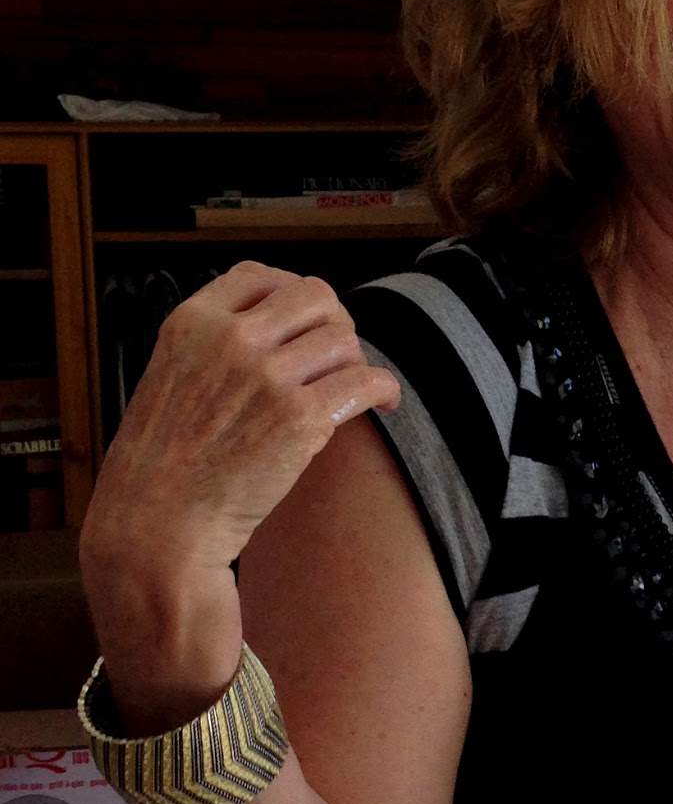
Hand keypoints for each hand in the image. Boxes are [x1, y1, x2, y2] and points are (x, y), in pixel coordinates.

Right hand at [81, 262, 400, 690]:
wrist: (157, 527)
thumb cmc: (164, 465)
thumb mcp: (171, 378)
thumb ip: (216, 345)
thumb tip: (282, 328)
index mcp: (192, 323)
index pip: (259, 276)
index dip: (290, 293)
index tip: (304, 320)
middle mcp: (231, 340)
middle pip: (315, 297)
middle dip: (334, 322)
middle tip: (337, 354)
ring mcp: (267, 376)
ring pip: (344, 340)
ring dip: (356, 361)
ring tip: (352, 387)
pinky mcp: (301, 417)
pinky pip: (365, 381)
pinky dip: (384, 389)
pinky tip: (382, 402)